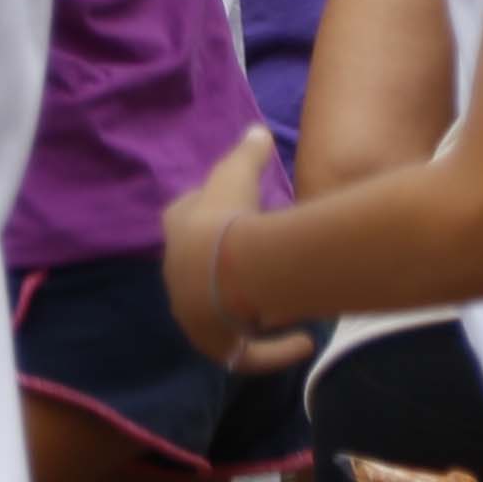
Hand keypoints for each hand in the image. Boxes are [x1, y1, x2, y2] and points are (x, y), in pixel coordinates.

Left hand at [155, 132, 311, 369]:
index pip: (182, 219)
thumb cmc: (226, 217)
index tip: (232, 213)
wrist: (223, 272)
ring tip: (279, 307)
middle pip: (199, 271)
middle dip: (223, 267)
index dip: (204, 215)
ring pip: (222, 316)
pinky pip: (250, 353)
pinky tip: (305, 342)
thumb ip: (248, 151)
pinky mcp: (219, 348)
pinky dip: (277, 350)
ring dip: (248, 312)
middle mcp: (179, 278)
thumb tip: (258, 129)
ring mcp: (196, 319)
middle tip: (258, 262)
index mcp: (177, 233)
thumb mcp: (238, 173)